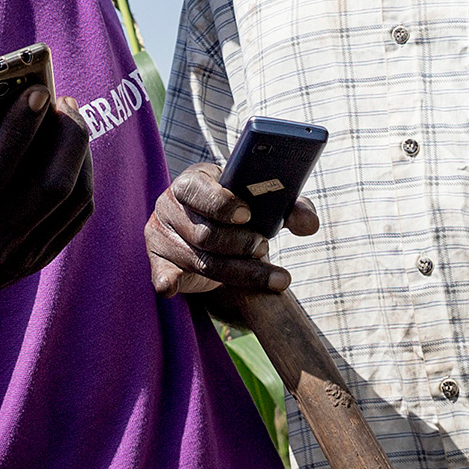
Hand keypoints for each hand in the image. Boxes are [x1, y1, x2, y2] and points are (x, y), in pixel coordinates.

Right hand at [0, 87, 92, 311]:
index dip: (18, 129)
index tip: (36, 91)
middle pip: (49, 186)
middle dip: (65, 136)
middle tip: (63, 100)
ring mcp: (22, 256)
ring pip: (72, 199)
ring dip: (79, 153)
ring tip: (70, 118)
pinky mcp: (38, 259)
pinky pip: (77, 216)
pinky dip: (83, 178)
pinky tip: (74, 151)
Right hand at [148, 162, 319, 301]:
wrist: (210, 230)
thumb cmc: (238, 212)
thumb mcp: (261, 203)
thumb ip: (288, 207)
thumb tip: (309, 224)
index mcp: (193, 181)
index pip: (199, 189)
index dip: (223, 204)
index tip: (248, 215)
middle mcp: (171, 205)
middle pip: (204, 233)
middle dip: (239, 244)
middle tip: (264, 247)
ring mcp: (162, 235)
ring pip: (200, 261)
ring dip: (238, 272)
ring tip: (271, 275)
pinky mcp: (159, 262)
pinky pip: (161, 275)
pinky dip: (168, 282)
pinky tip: (174, 287)